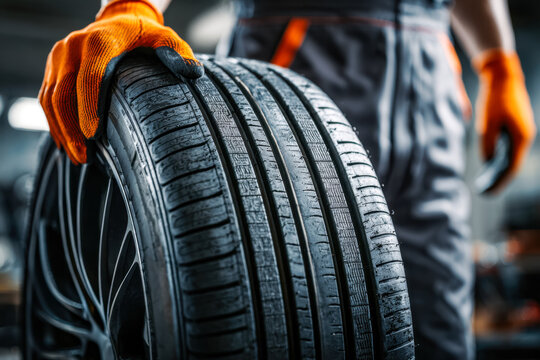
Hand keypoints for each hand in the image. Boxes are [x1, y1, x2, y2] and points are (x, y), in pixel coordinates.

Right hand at [39, 0, 202, 163]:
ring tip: (77, 157)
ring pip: (50, 98)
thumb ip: (178, 53)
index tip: (93, 135)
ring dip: (61, 131)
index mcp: (101, 41)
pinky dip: (54, 123)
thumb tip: (193, 73)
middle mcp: (73, 46)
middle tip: (84, 157)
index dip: (89, 107)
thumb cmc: (145, 35)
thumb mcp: (165, 38)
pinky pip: (46, 97)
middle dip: (71, 129)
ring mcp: (59, 56)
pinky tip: (67, 144)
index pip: (90, 77)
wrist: (120, 19)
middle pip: (63, 93)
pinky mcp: (53, 67)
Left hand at [474, 49, 535, 192]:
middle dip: (499, 179)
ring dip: (498, 170)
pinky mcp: (517, 128)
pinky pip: (509, 149)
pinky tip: (487, 167)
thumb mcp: (487, 124)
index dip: (499, 181)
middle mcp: (524, 137)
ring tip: (484, 182)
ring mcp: (522, 132)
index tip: (487, 192)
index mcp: (520, 138)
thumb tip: (487, 162)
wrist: (503, 77)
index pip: (510, 167)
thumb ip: (487, 145)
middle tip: (484, 192)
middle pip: (512, 164)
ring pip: (510, 157)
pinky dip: (499, 159)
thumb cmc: (494, 100)